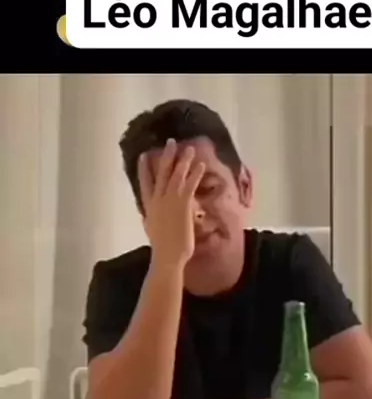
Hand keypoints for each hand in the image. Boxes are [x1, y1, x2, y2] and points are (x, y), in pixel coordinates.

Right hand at [138, 139, 204, 267]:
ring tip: (189, 149)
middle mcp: (158, 200)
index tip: (144, 155)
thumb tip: (152, 214)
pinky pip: (189, 185)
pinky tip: (200, 166)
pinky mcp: (182, 205)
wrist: (167, 255)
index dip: (144, 169)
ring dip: (183, 161)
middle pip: (162, 174)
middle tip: (171, 142)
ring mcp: (170, 201)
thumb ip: (154, 217)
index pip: (144, 183)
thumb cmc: (162, 247)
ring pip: (176, 175)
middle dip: (167, 157)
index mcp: (149, 206)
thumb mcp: (153, 228)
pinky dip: (195, 174)